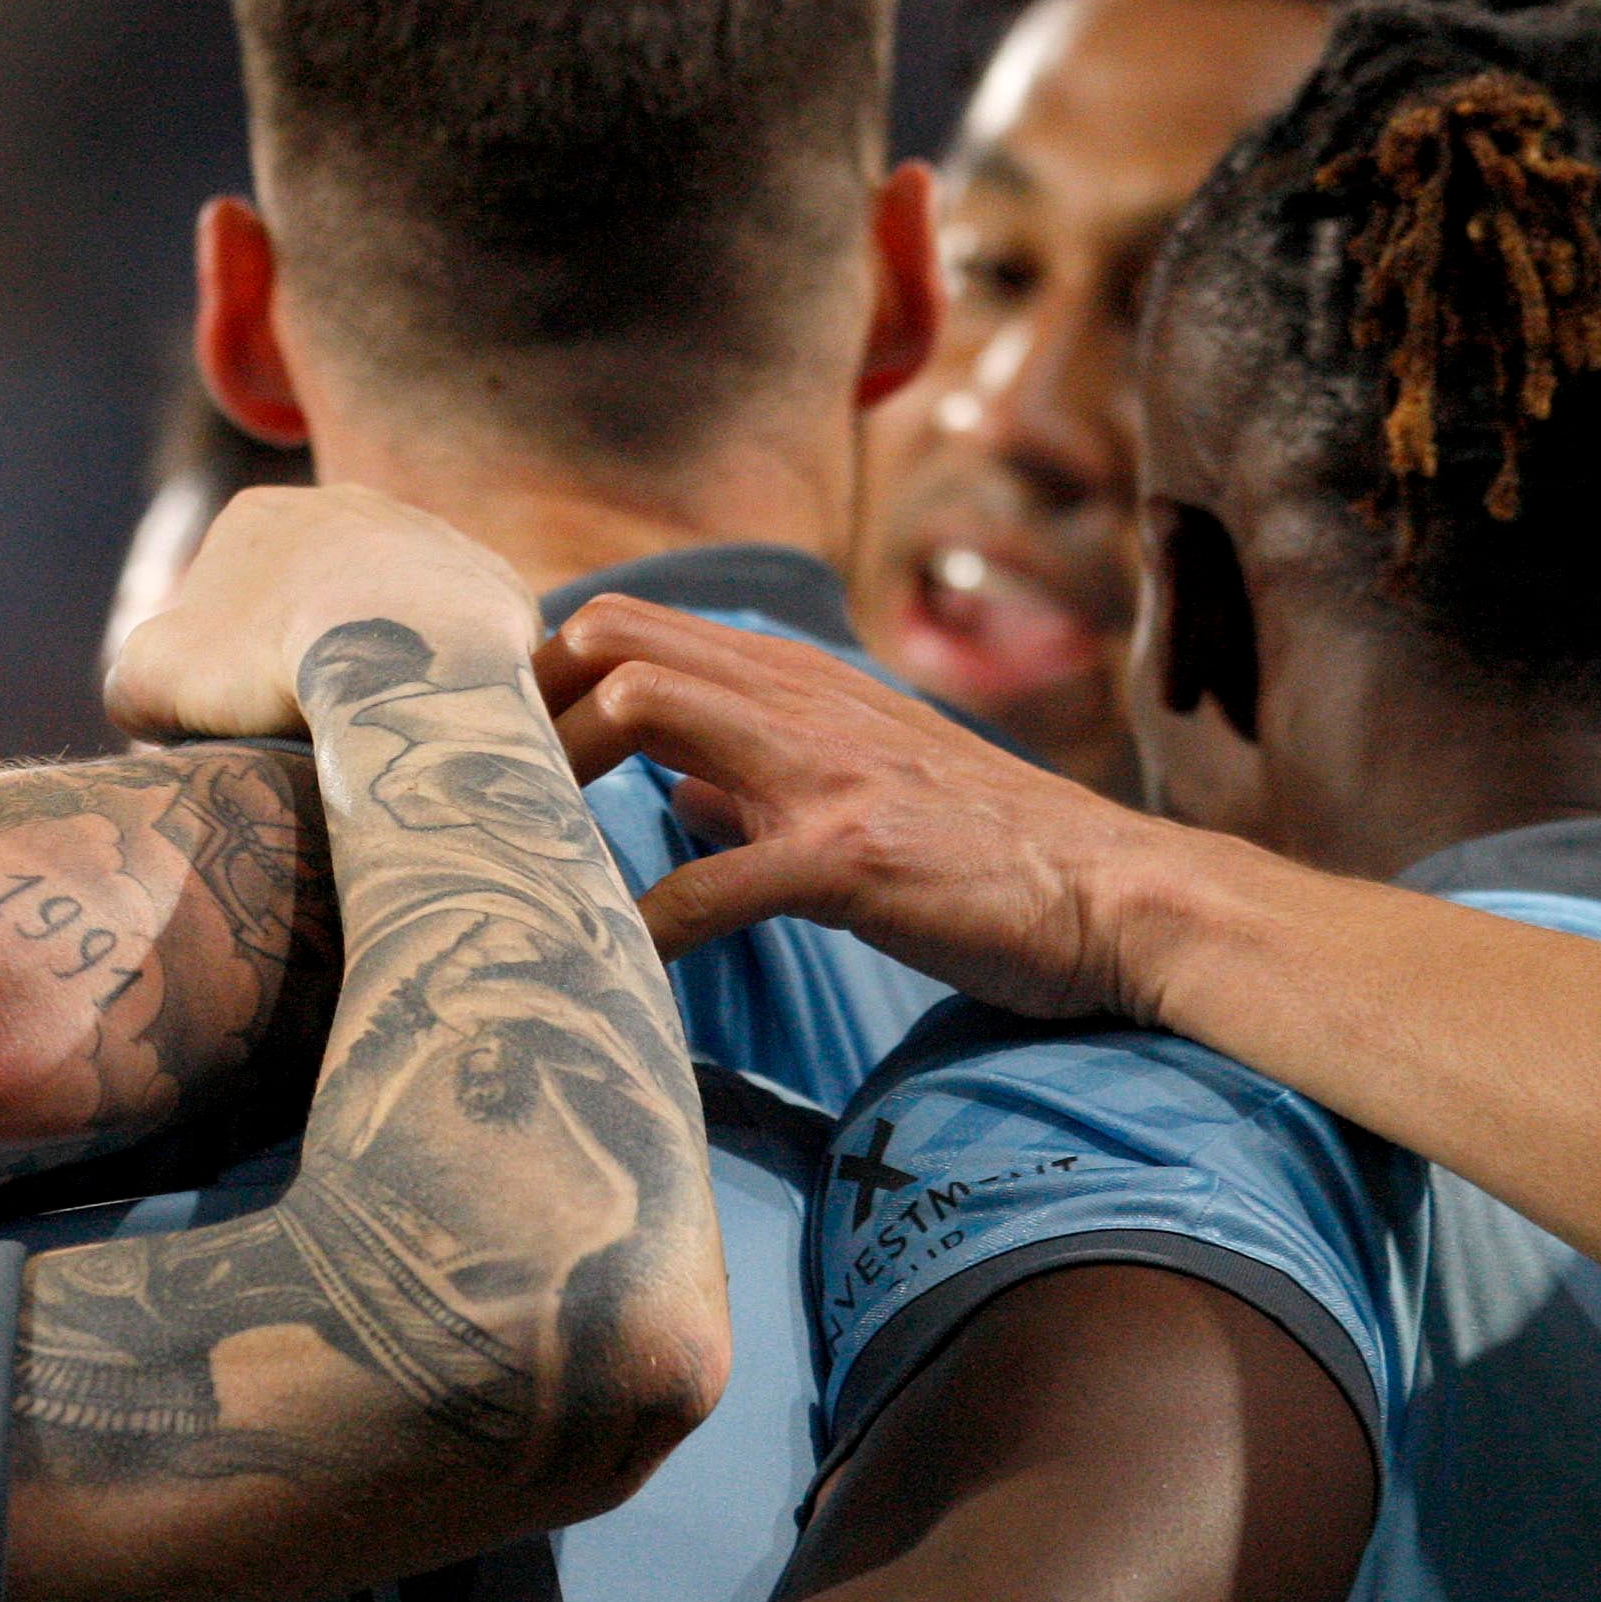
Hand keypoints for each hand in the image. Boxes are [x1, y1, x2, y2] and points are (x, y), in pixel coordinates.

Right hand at [105, 483, 537, 743]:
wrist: (403, 658)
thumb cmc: (264, 664)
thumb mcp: (148, 682)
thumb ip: (134, 685)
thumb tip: (155, 706)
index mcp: (257, 516)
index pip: (224, 598)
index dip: (222, 670)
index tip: (239, 724)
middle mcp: (348, 505)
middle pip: (312, 599)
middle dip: (306, 656)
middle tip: (308, 729)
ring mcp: (429, 535)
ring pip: (390, 615)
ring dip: (379, 664)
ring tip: (373, 732)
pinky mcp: (493, 583)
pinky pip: (456, 642)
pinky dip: (440, 678)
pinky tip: (428, 721)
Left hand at [536, 593, 1169, 1023]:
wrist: (1120, 895)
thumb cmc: (994, 854)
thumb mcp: (868, 783)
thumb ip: (761, 774)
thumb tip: (675, 785)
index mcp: (798, 684)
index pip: (628, 626)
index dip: (537, 678)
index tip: (489, 751)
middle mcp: (800, 703)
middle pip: (609, 637)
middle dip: (521, 710)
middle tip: (479, 801)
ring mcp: (823, 773)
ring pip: (640, 708)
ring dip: (556, 788)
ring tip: (516, 863)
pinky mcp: (849, 860)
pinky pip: (707, 887)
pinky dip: (637, 932)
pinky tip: (607, 975)